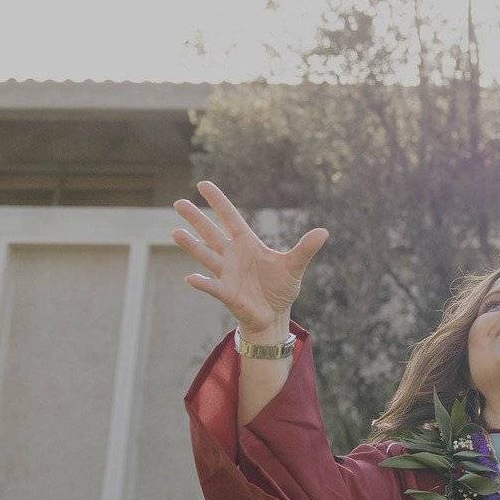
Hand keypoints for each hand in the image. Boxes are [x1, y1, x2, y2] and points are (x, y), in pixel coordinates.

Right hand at [172, 180, 327, 338]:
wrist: (274, 315)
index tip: (203, 184)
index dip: (218, 201)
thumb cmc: (280, 287)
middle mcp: (232, 255)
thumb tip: (324, 232)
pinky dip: (201, 283)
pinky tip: (190, 278)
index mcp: (247, 243)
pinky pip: (211, 286)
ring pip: (205, 255)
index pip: (230, 217)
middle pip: (211, 232)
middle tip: (178, 202)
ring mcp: (226, 273)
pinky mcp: (226, 293)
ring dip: (191, 245)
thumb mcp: (295, 266)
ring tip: (175, 232)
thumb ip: (306, 249)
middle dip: (196, 218)